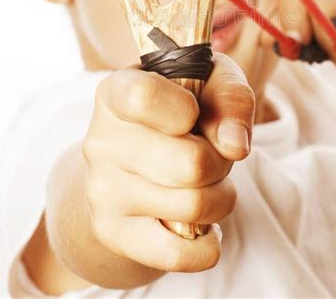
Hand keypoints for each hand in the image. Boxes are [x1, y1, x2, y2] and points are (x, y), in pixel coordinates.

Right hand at [82, 54, 254, 272]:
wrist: (132, 155)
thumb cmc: (180, 109)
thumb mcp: (210, 82)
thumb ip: (230, 97)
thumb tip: (234, 144)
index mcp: (118, 91)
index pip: (144, 98)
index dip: (185, 109)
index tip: (194, 112)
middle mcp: (101, 140)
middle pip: (191, 164)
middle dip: (220, 161)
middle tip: (211, 154)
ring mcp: (102, 189)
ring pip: (194, 206)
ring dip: (220, 196)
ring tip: (205, 183)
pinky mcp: (111, 231)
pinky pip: (177, 254)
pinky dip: (207, 245)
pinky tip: (203, 225)